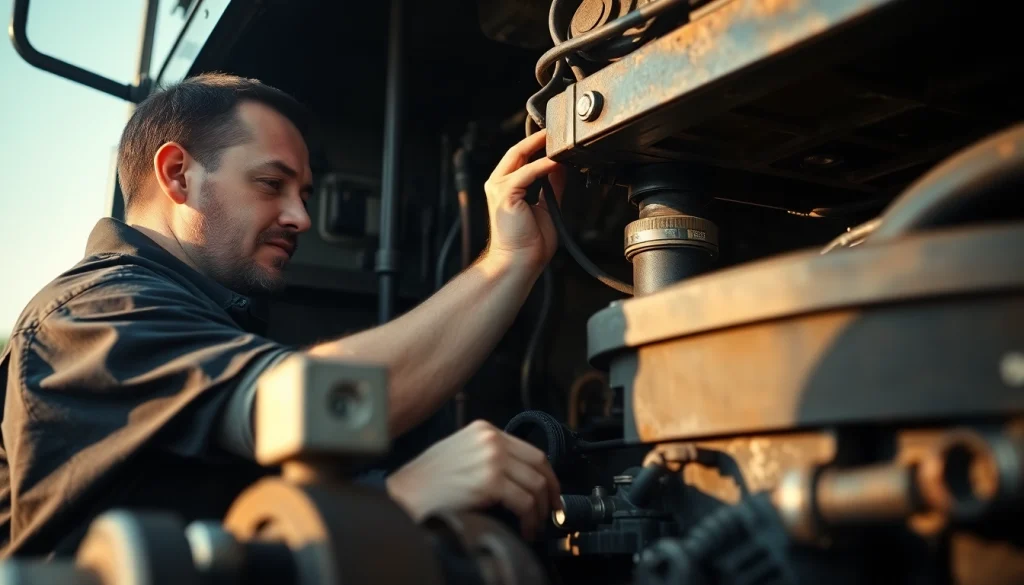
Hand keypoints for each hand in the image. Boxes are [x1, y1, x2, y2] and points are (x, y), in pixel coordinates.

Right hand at [386, 419, 561, 540]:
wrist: (406, 493)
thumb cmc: (427, 480)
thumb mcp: (461, 452)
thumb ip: (488, 455)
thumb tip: (519, 476)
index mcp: (485, 430)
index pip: (530, 450)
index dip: (547, 474)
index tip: (551, 491)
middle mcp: (491, 440)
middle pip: (539, 465)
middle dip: (551, 491)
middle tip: (552, 511)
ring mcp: (492, 459)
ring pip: (536, 485)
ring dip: (540, 511)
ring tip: (534, 525)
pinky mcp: (490, 482)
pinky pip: (525, 503)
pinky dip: (530, 520)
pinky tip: (524, 529)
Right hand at [482, 130, 565, 273]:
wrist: (519, 263)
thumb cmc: (529, 244)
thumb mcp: (547, 207)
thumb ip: (552, 186)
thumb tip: (561, 168)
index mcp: (506, 188)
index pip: (519, 157)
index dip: (536, 144)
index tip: (555, 137)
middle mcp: (498, 185)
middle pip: (517, 151)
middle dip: (538, 138)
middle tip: (558, 130)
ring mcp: (499, 188)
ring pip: (520, 156)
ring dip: (541, 147)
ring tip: (560, 140)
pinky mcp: (505, 193)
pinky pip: (528, 172)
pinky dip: (544, 165)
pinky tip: (558, 161)